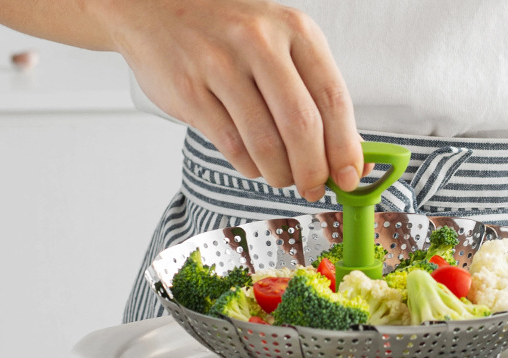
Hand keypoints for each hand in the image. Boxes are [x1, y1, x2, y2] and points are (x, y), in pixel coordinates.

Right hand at [107, 0, 364, 201]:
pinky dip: (249, 167)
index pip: (333, 98)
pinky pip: (232, 146)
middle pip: (301, 125)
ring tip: (282, 178)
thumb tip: (352, 160)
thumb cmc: (230, 36)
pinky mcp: (190, 90)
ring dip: (279, 174)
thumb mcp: (282, 48)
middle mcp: (259, 42)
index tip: (350, 179)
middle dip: (313, 171)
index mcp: (295, 31)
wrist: (155, 7)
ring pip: (265, 143)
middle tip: (313, 190)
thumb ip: (315, 98)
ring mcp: (220, 64)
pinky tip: (253, 163)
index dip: (345, 148)